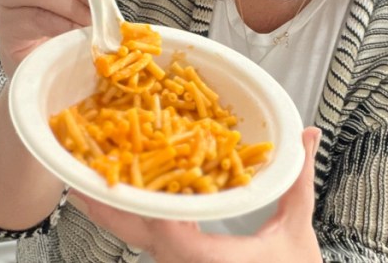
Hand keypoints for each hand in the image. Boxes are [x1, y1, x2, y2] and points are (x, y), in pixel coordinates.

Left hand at [71, 127, 323, 262]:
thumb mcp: (295, 229)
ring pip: (136, 238)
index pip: (166, 230)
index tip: (131, 167)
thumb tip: (308, 136)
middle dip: (103, 205)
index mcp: (209, 257)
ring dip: (112, 211)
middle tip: (78, 177)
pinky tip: (122, 200)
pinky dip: (130, 220)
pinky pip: (148, 242)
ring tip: (88, 181)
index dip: (145, 200)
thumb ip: (297, 181)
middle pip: (134, 233)